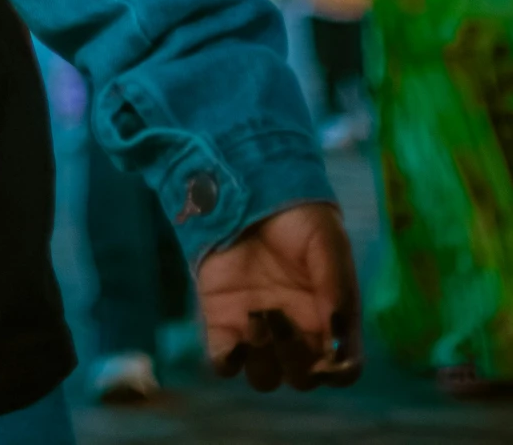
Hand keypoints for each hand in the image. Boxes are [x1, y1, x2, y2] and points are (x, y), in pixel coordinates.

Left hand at [198, 202, 360, 390]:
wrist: (248, 187)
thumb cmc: (297, 217)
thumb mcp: (327, 242)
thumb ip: (337, 288)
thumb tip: (338, 343)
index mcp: (329, 320)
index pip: (343, 369)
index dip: (337, 369)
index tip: (326, 351)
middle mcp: (296, 334)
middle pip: (302, 378)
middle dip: (294, 358)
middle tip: (278, 314)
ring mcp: (258, 332)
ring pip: (265, 377)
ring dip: (263, 361)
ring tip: (255, 315)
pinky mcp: (222, 324)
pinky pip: (224, 364)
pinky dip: (227, 363)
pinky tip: (232, 342)